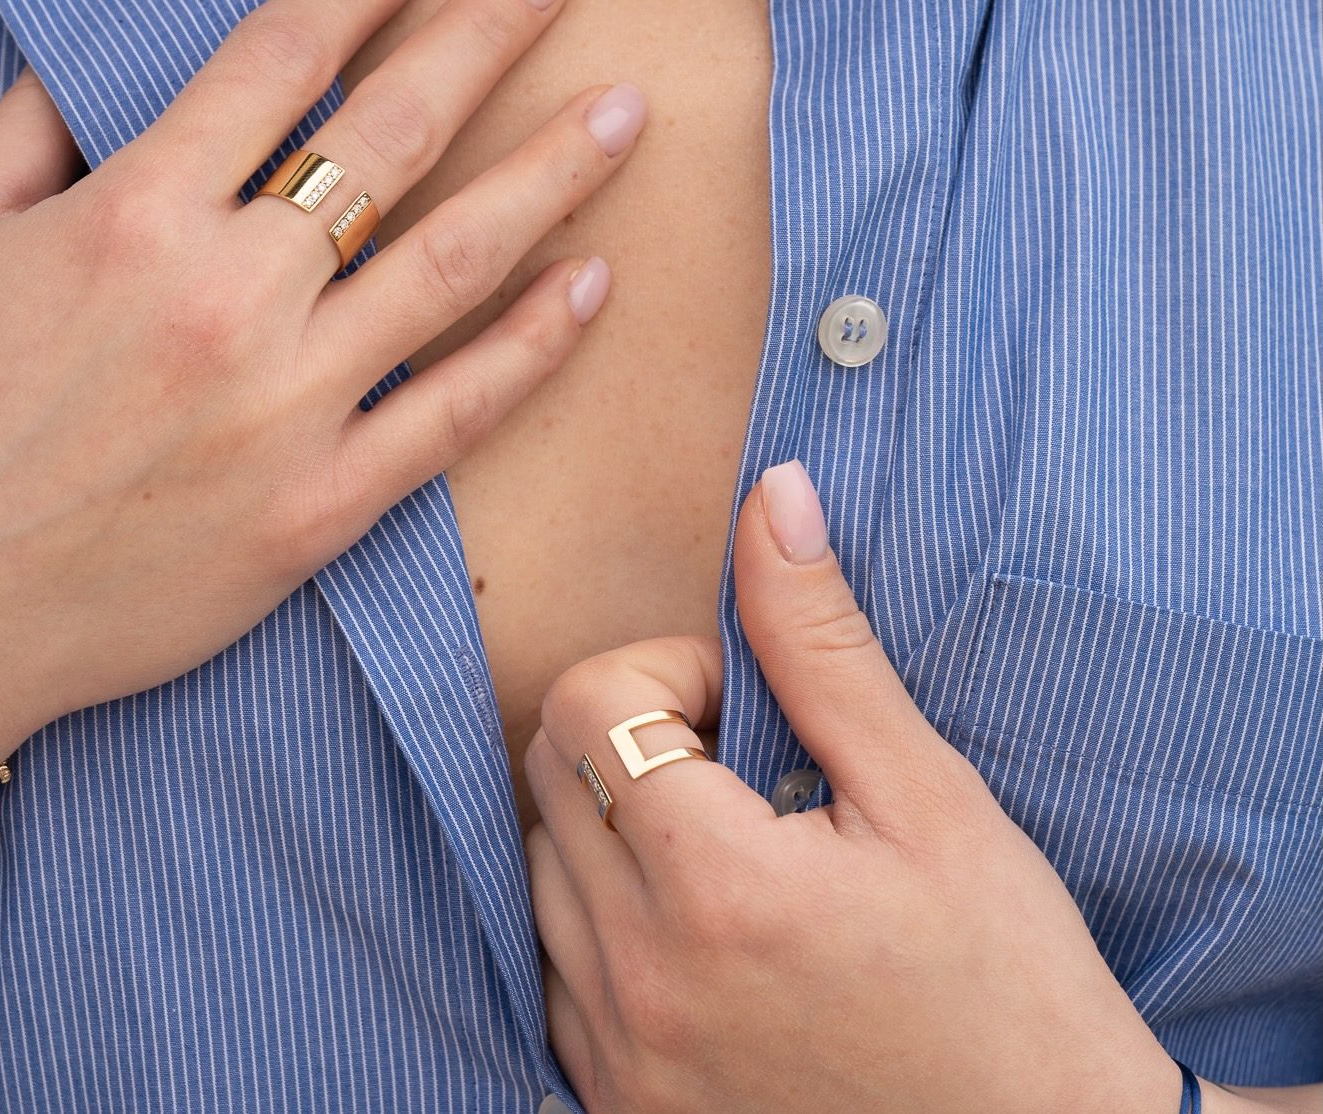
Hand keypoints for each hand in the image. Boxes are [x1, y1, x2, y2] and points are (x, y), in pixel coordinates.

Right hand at [0, 0, 642, 770]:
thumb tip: (93, 62)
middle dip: (483, 35)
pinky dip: (534, 343)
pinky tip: (594, 282)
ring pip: (453, 259)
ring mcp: (288, 404)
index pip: (276, 59)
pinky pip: (455, 411)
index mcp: (132, 213)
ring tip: (624, 112)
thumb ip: (27, 138)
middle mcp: (228, 294)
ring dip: (550, 172)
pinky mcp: (321, 506)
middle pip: (389, 134)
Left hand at [523, 458, 1184, 1113]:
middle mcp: (641, 982)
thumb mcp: (928, 797)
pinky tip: (696, 930)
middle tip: (742, 767)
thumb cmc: (1009, 980)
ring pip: (538, 871)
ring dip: (611, 827)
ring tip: (728, 848)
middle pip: (548, 772)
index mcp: (714, 888)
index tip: (745, 707)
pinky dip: (600, 924)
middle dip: (632, 734)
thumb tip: (773, 495)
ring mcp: (620, 1062)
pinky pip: (550, 976)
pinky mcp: (621, 1110)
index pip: (586, 700)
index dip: (665, 671)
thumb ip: (822, 644)